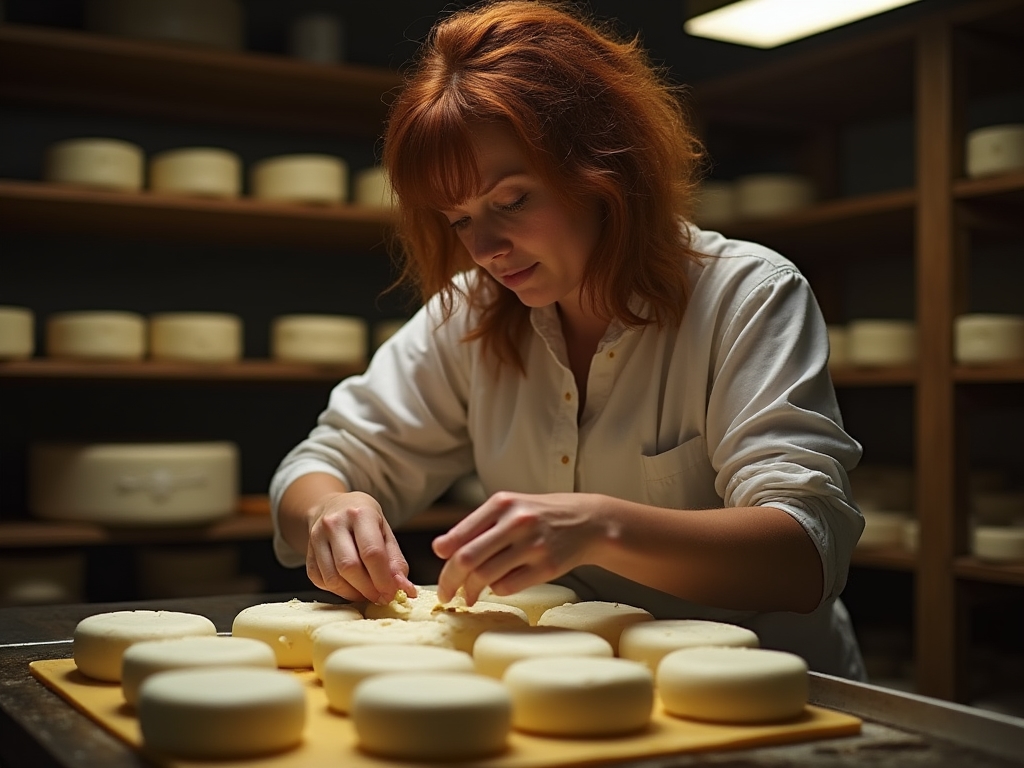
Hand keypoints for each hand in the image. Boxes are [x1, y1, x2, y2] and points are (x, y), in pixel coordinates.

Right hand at [304, 491, 416, 603]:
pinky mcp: (307, 552)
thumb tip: (405, 589)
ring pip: (333, 578)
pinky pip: (321, 580)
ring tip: (367, 594)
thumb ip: (396, 561)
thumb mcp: (385, 531)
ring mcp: (317, 537)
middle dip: (369, 589)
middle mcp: (335, 523)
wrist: (332, 506)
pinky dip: (338, 591)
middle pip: (350, 567)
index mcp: (360, 513)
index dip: (383, 579)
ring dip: (353, 594)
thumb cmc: (363, 520)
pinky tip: (350, 587)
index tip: (392, 593)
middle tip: (381, 597)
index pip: (372, 552)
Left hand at [432, 491, 606, 603]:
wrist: (588, 521)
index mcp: (502, 504)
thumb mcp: (510, 508)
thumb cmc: (539, 516)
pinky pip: (507, 587)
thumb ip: (477, 525)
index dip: (443, 559)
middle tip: (445, 594)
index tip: (439, 571)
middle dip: (449, 581)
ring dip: (471, 591)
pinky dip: (497, 590)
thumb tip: (440, 549)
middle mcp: (516, 522)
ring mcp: (533, 545)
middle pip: (467, 559)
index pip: (459, 537)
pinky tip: (498, 586)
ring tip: (469, 596)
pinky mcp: (547, 567)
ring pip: (485, 577)